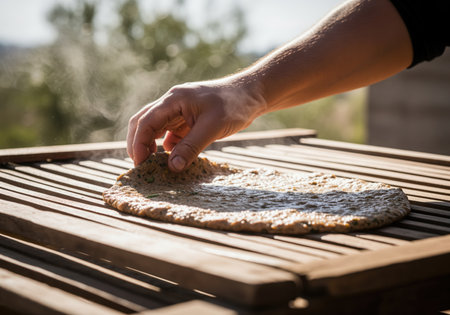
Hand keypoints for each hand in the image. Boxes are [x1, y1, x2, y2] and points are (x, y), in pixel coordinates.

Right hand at [127, 78, 265, 171]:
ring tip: (153, 165)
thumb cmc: (233, 105)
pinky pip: (171, 133)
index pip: (146, 121)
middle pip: (144, 122)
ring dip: (151, 145)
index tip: (140, 164)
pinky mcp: (188, 118)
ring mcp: (179, 110)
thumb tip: (172, 168)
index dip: (138, 143)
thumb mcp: (212, 128)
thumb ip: (190, 147)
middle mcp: (172, 103)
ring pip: (155, 128)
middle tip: (141, 166)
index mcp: (174, 100)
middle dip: (138, 144)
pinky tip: (173, 158)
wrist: (251, 94)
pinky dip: (167, 146)